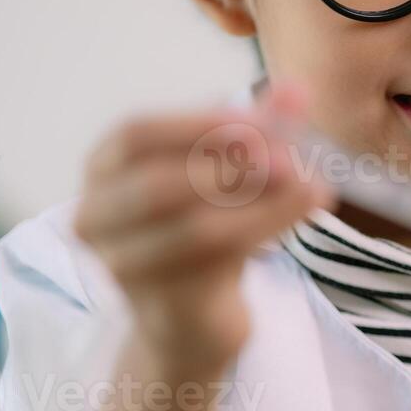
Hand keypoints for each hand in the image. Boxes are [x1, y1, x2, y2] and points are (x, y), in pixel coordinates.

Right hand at [73, 81, 334, 376]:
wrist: (191, 318)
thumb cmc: (201, 228)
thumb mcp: (224, 170)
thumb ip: (255, 130)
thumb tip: (296, 92)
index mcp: (104, 170)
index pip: (136, 135)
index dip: (200, 124)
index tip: (263, 120)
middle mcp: (97, 218)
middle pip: (156, 184)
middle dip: (230, 165)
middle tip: (291, 159)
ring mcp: (124, 268)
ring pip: (196, 230)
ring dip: (264, 203)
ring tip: (313, 186)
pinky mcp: (165, 307)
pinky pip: (219, 267)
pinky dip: (267, 232)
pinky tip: (303, 212)